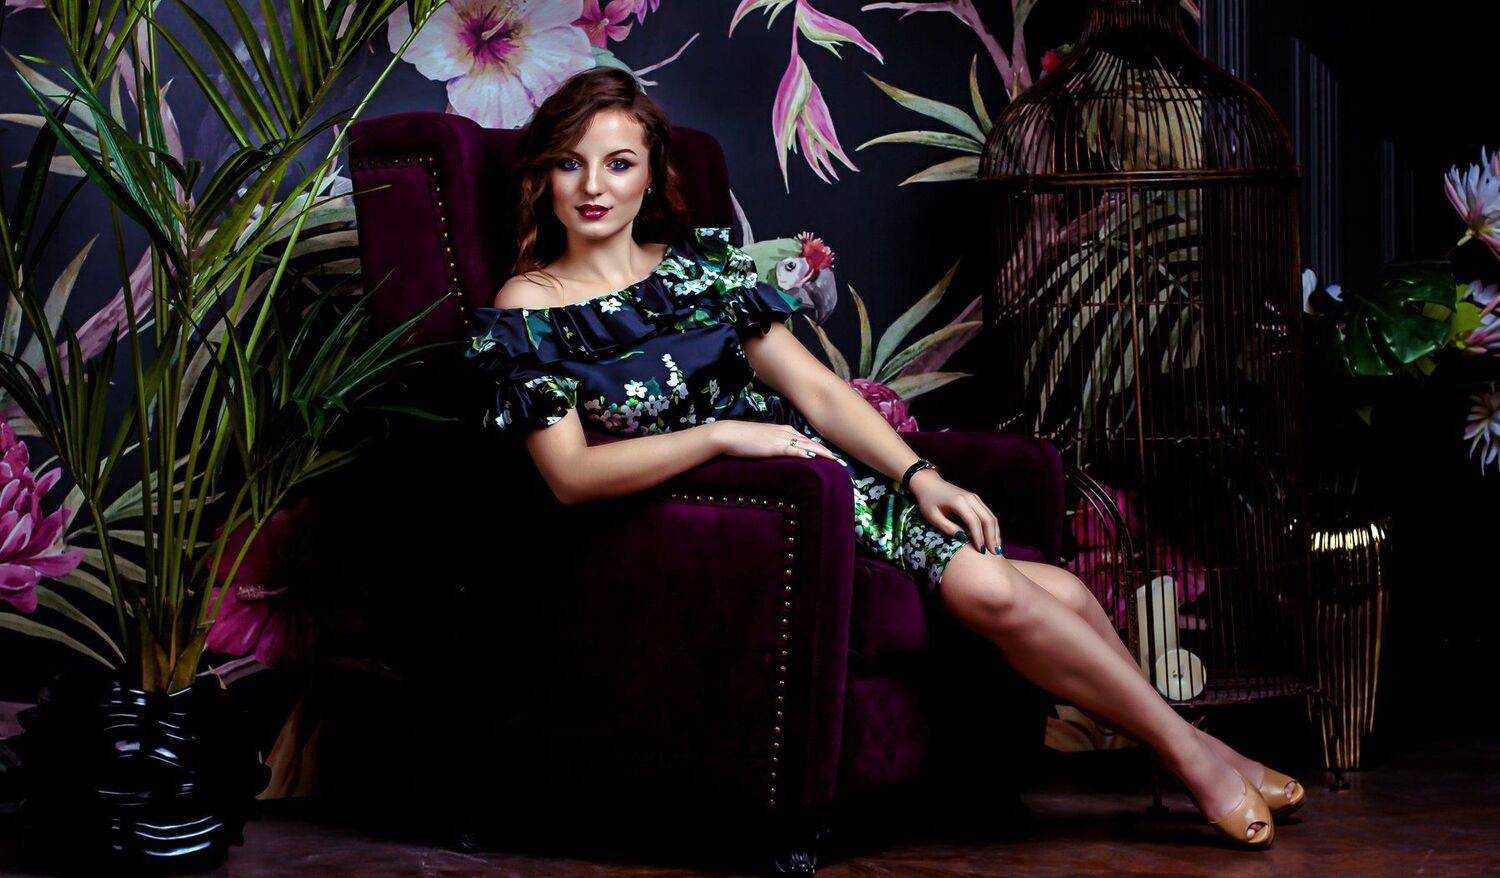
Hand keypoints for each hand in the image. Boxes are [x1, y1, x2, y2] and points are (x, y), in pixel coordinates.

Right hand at [708, 420, 844, 464]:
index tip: (832, 455)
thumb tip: (780, 454)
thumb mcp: (762, 441)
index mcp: (784, 430)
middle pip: (812, 442)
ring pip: (807, 445)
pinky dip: (806, 454)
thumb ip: (774, 445)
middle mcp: (786, 432)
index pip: (807, 439)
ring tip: (836, 461)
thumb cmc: (742, 439)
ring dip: (822, 453)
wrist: (729, 435)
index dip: (820, 448)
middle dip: (827, 451)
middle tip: (841, 461)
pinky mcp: (775, 446)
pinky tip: (815, 458)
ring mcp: (781, 438)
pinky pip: (794, 450)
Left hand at [909, 468, 1001, 554]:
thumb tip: (963, 538)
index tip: (981, 552)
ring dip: (995, 533)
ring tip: (996, 549)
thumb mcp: (932, 516)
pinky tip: (993, 538)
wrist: (930, 483)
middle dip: (992, 537)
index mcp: (959, 501)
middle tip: (994, 554)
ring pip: (991, 516)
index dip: (979, 537)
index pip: (974, 522)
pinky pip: (988, 514)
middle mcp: (970, 498)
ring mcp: (975, 498)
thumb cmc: (928, 501)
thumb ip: (947, 527)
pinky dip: (992, 527)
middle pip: (987, 519)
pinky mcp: (976, 499)